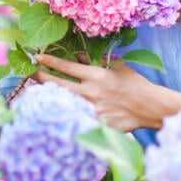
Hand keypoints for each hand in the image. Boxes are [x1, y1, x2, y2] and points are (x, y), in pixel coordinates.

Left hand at [33, 53, 156, 131]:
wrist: (150, 107)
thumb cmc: (134, 84)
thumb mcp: (116, 67)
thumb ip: (96, 62)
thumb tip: (79, 56)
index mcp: (96, 75)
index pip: (66, 66)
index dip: (49, 61)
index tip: (37, 57)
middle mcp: (91, 92)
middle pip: (58, 84)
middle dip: (41, 78)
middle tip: (31, 74)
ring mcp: (92, 109)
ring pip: (63, 102)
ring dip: (49, 97)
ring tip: (37, 93)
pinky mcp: (96, 124)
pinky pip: (75, 119)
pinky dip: (64, 115)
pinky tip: (54, 114)